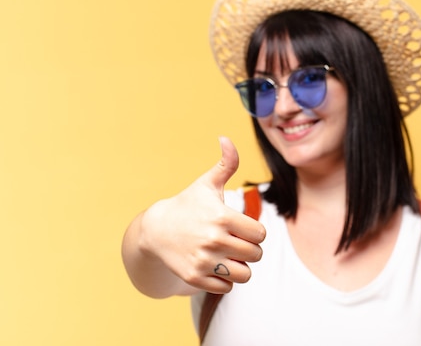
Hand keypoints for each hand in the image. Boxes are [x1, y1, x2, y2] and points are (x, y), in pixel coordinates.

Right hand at [138, 137, 265, 293]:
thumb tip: (226, 138)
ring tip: (230, 256)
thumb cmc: (188, 205)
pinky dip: (226, 280)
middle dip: (250, 249)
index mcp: (221, 217)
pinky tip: (217, 266)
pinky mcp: (195, 278)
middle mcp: (213, 240)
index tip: (244, 228)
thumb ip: (225, 163)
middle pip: (255, 255)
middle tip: (237, 243)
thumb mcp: (206, 184)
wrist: (155, 231)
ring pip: (244, 274)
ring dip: (241, 267)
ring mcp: (203, 261)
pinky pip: (227, 287)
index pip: (260, 234)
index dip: (256, 232)